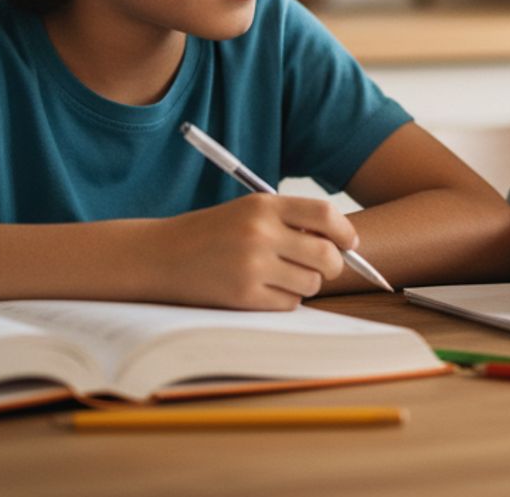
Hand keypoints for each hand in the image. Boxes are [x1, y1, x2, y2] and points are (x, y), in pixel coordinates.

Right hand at [152, 193, 356, 309]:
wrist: (160, 256)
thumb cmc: (210, 233)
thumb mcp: (248, 212)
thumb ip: (289, 221)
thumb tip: (340, 242)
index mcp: (264, 205)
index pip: (325, 214)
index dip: (345, 231)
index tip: (348, 243)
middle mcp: (261, 233)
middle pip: (327, 255)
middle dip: (332, 265)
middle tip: (323, 268)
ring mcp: (252, 266)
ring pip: (311, 283)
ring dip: (306, 284)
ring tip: (283, 277)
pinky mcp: (244, 296)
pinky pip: (289, 304)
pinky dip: (285, 300)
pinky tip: (264, 290)